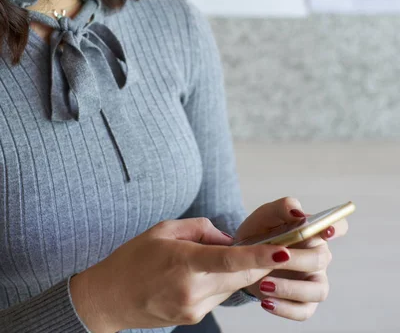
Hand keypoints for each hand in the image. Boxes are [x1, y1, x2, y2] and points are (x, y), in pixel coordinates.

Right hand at [70, 217, 297, 331]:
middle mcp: (192, 290)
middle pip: (240, 276)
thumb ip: (201, 229)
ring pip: (232, 286)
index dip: (260, 256)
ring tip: (215, 256)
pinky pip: (219, 296)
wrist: (109, 299)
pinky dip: (221, 281)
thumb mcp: (163, 229)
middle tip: (271, 243)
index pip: (229, 260)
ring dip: (236, 270)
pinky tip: (202, 272)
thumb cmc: (133, 258)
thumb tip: (228, 240)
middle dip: (259, 261)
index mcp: (183, 262)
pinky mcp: (194, 318)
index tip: (283, 251)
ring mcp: (193, 308)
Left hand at [235, 197, 348, 321]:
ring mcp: (313, 280)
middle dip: (298, 259)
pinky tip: (266, 302)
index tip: (325, 230)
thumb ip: (282, 208)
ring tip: (264, 284)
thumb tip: (299, 213)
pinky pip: (304, 311)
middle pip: (321, 258)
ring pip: (318, 290)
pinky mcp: (303, 302)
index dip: (336, 228)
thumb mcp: (265, 215)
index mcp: (313, 232)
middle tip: (274, 258)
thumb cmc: (259, 232)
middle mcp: (318, 256)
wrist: (241, 256)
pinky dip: (285, 308)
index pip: (337, 226)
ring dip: (291, 288)